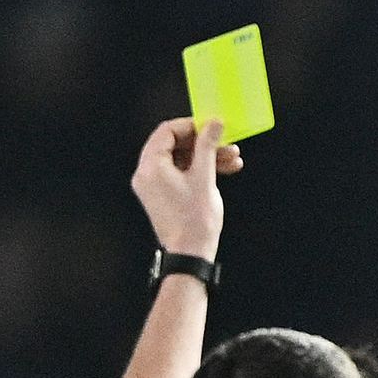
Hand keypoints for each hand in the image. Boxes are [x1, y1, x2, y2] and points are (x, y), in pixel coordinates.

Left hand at [133, 118, 240, 259]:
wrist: (190, 254)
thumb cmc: (194, 222)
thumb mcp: (204, 177)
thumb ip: (207, 145)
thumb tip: (213, 124)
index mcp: (151, 166)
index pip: (167, 131)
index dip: (192, 126)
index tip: (211, 127)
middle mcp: (146, 174)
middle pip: (174, 145)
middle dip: (203, 143)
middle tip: (224, 143)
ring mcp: (153, 186)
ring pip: (180, 160)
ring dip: (205, 157)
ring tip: (231, 159)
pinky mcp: (162, 196)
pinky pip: (178, 174)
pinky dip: (198, 170)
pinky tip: (222, 171)